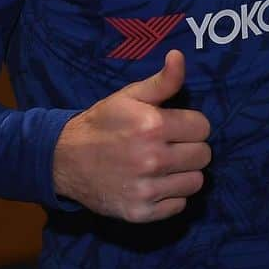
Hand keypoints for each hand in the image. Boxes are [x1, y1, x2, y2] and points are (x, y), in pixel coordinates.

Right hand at [52, 49, 211, 221]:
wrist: (65, 159)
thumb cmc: (103, 123)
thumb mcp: (130, 95)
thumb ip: (162, 80)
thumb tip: (179, 56)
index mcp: (153, 125)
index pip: (203, 127)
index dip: (191, 125)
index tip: (176, 126)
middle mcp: (152, 159)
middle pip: (203, 156)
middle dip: (191, 148)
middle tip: (171, 145)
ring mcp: (146, 189)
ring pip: (195, 182)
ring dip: (184, 173)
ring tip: (165, 165)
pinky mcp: (140, 213)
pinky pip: (179, 206)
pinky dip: (171, 196)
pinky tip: (156, 184)